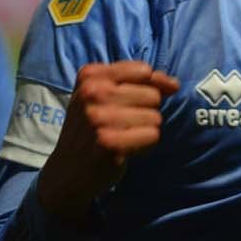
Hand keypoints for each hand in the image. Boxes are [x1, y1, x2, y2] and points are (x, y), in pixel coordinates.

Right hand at [36, 61, 179, 224]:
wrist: (67, 170)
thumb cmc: (91, 127)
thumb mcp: (104, 95)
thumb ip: (140, 82)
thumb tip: (173, 85)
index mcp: (90, 75)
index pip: (143, 70)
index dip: (153, 85)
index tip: (144, 100)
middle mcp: (92, 92)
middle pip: (152, 95)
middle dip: (145, 111)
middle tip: (123, 124)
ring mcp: (99, 117)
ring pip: (155, 116)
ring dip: (145, 129)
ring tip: (124, 136)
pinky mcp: (109, 142)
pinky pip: (152, 135)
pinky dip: (145, 144)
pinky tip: (126, 149)